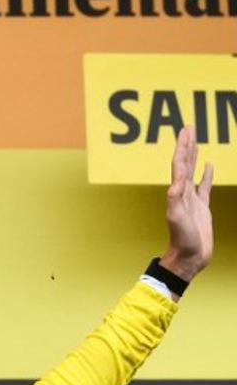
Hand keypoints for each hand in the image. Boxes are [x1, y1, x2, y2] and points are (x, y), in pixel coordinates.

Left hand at [160, 126, 214, 281]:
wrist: (189, 257)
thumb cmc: (182, 239)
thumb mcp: (176, 219)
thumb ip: (175, 201)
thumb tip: (176, 183)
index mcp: (177, 192)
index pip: (179, 164)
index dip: (182, 147)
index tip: (185, 131)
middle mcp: (183, 192)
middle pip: (184, 163)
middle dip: (187, 145)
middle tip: (189, 127)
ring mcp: (192, 199)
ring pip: (193, 171)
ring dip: (194, 156)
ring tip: (196, 141)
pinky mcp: (202, 207)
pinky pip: (205, 186)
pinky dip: (206, 174)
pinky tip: (209, 165)